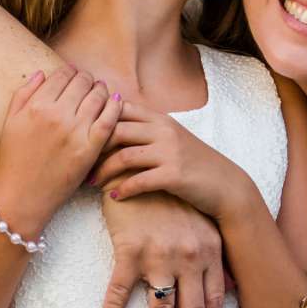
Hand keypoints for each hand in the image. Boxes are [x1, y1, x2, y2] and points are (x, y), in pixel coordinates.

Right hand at [0, 67, 121, 236]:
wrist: (23, 196)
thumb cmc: (14, 160)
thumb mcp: (10, 122)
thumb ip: (23, 93)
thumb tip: (41, 73)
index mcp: (36, 106)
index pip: (62, 75)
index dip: (70, 71)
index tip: (73, 74)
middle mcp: (57, 115)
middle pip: (82, 82)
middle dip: (86, 79)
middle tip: (88, 83)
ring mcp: (75, 132)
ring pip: (98, 96)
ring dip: (101, 89)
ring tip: (101, 91)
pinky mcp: (90, 148)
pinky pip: (110, 119)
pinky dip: (115, 106)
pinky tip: (116, 102)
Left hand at [88, 103, 254, 220]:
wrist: (226, 186)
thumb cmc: (195, 164)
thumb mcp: (172, 139)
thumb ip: (146, 130)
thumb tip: (112, 127)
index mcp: (160, 119)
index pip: (120, 110)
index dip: (97, 122)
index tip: (81, 138)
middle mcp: (164, 130)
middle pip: (116, 130)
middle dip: (93, 147)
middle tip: (80, 162)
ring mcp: (170, 152)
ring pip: (124, 156)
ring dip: (103, 171)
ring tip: (91, 182)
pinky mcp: (174, 175)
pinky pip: (139, 181)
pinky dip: (123, 189)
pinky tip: (114, 196)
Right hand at [99, 191, 226, 307]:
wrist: (140, 163)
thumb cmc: (170, 194)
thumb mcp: (201, 221)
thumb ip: (213, 254)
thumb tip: (229, 286)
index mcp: (209, 250)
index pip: (215, 300)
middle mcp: (189, 256)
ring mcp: (160, 254)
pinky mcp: (130, 249)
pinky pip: (121, 287)